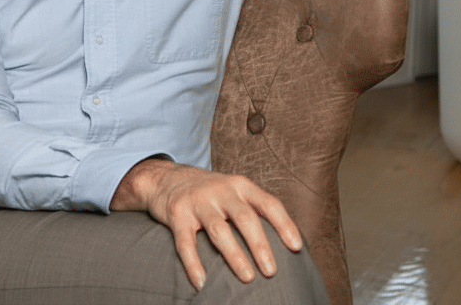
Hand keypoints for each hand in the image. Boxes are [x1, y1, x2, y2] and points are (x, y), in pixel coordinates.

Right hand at [110, 158, 303, 289]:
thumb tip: (281, 242)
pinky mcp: (177, 214)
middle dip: (260, 245)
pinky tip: (201, 282)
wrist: (164, 177)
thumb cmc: (207, 191)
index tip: (296, 246)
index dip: (284, 224)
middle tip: (271, 270)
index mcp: (240, 186)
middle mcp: (221, 191)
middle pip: (245, 218)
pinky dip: (194, 264)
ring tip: (247, 277)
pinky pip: (186, 242)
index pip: (268, 203)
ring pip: (219, 230)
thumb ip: (251, 208)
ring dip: (235, 255)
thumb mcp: (232, 190)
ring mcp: (198, 202)